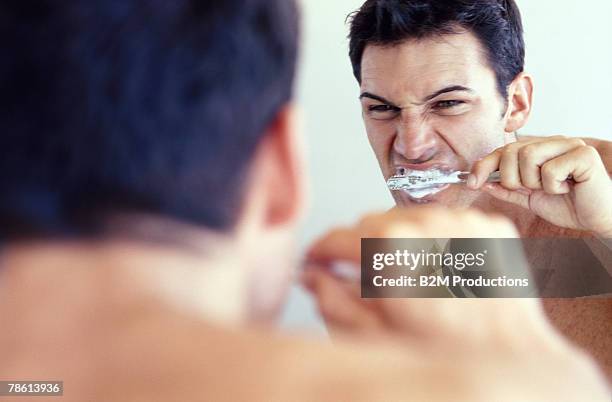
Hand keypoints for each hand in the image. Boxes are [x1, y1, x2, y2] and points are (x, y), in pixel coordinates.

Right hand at [303, 207, 532, 340]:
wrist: (513, 360)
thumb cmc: (446, 356)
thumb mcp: (375, 340)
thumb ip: (333, 303)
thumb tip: (311, 276)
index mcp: (392, 252)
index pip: (339, 237)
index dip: (321, 250)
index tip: (317, 259)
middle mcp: (427, 226)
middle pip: (371, 222)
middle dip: (361, 246)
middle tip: (364, 276)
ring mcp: (462, 221)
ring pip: (408, 217)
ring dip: (399, 239)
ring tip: (410, 276)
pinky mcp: (488, 225)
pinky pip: (445, 220)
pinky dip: (435, 240)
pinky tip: (440, 269)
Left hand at [469, 136, 611, 236]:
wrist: (598, 219)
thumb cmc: (569, 206)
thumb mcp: (530, 199)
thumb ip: (507, 190)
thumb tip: (481, 182)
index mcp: (539, 149)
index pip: (503, 150)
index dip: (483, 165)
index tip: (471, 183)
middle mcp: (553, 142)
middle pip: (511, 152)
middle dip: (512, 179)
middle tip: (532, 189)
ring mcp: (569, 145)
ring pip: (528, 157)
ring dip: (535, 182)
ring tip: (553, 188)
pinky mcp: (583, 155)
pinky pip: (550, 169)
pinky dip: (554, 186)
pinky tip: (568, 188)